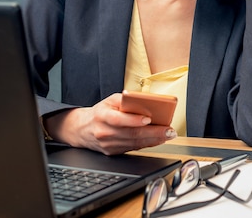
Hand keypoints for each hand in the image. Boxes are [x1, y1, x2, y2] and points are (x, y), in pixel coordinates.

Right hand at [43, 93, 175, 154]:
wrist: (82, 129)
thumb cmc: (100, 112)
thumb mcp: (109, 100)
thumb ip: (125, 99)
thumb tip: (144, 101)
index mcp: (102, 116)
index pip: (119, 119)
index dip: (134, 120)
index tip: (149, 119)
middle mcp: (105, 132)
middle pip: (132, 134)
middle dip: (153, 132)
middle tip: (169, 130)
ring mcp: (108, 145)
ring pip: (134, 143)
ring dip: (154, 139)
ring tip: (168, 134)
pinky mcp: (113, 152)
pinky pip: (133, 148)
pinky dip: (147, 144)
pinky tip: (158, 139)